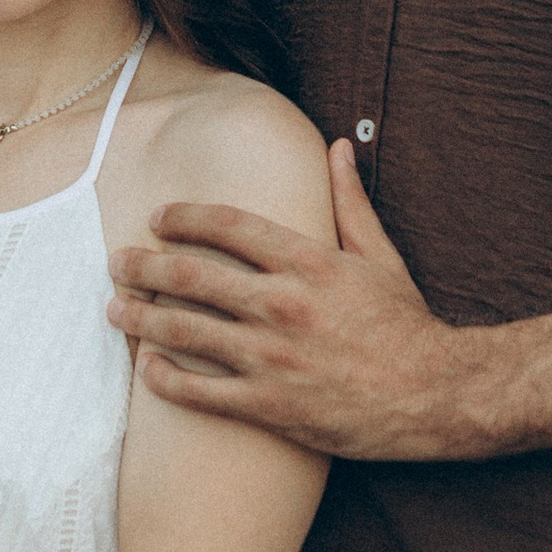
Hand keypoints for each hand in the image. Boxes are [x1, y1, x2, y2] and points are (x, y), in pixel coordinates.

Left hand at [107, 141, 500, 462]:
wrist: (437, 396)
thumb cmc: (408, 325)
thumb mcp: (381, 256)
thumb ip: (349, 201)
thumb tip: (337, 146)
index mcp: (309, 262)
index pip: (228, 226)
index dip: (185, 217)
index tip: (157, 218)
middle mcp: (283, 305)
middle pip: (192, 275)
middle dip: (145, 265)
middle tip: (117, 262)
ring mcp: (273, 357)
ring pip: (185, 331)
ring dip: (140, 318)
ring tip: (114, 311)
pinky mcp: (271, 405)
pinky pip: (201, 392)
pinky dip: (166, 380)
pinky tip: (147, 368)